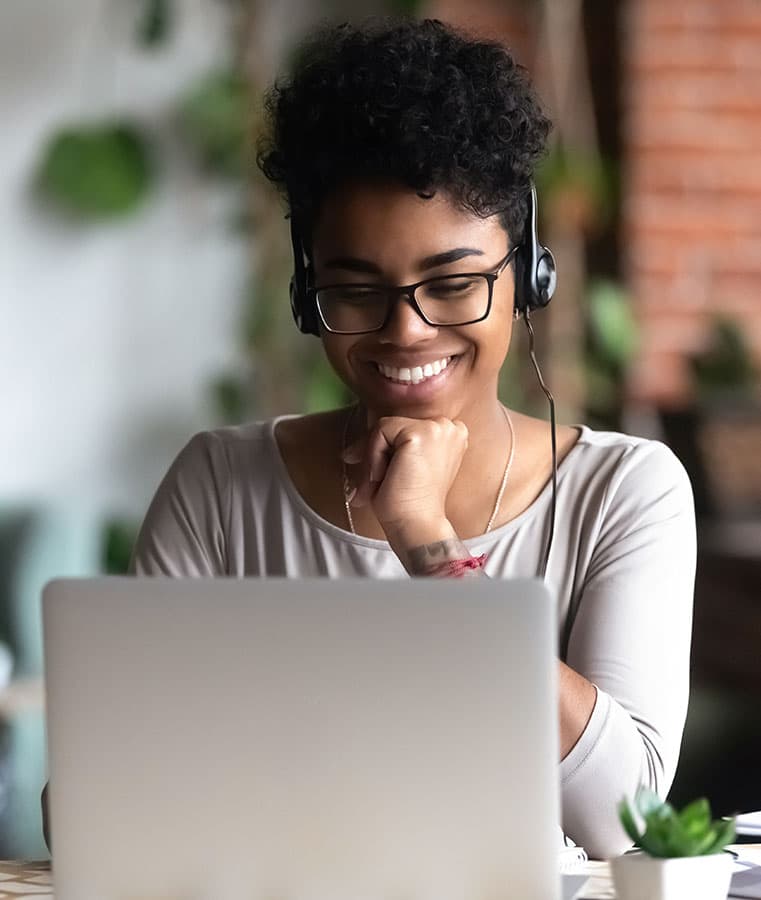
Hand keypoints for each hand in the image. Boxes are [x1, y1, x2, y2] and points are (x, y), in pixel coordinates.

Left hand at [342, 413, 468, 534]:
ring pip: (385, 427)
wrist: (417, 525)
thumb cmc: (409, 503)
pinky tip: (384, 477)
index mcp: (450, 435)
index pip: (406, 427)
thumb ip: (389, 449)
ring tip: (380, 483)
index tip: (375, 471)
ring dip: (374, 457)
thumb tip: (350, 451)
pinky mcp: (421, 433)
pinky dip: (373, 455)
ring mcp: (437, 428)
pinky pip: (380, 431)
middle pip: (394, 424)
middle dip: (375, 451)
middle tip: (371, 482)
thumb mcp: (401, 468)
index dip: (386, 446)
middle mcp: (448, 427)